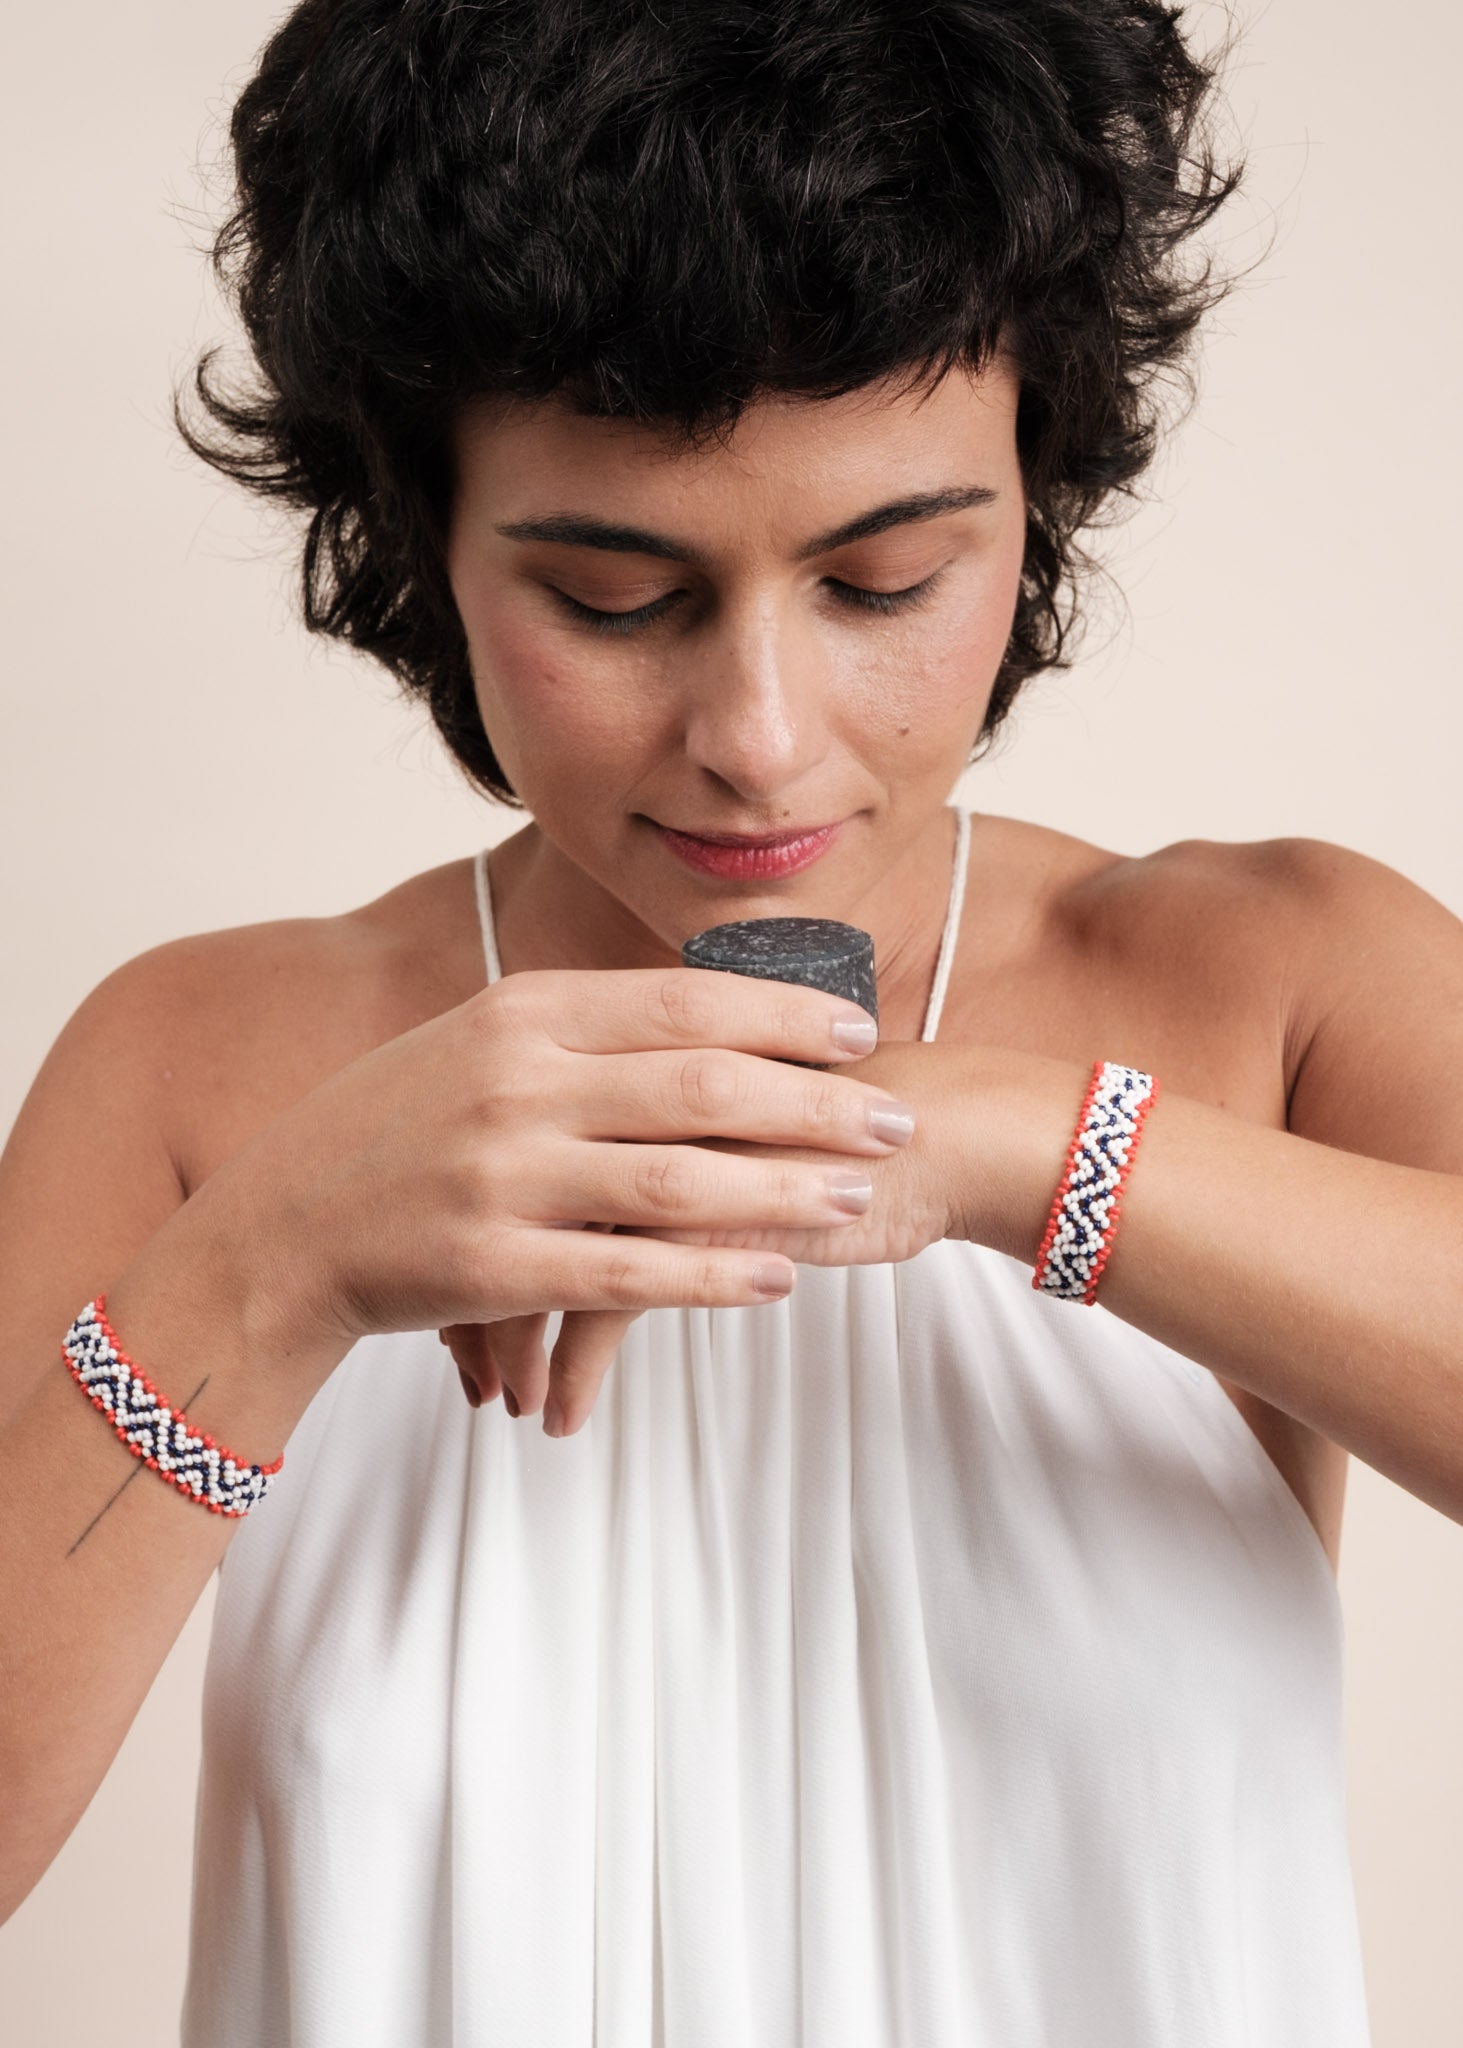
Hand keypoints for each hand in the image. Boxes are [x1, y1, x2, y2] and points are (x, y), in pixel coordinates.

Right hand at [209, 961, 918, 1408]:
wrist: (278, 1229)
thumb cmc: (394, 1129)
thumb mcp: (475, 1043)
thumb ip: (581, 1029)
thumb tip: (707, 1013)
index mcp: (520, 1015)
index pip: (682, 1003)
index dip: (784, 1016)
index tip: (860, 1031)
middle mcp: (515, 1085)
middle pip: (702, 1086)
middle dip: (815, 1103)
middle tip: (896, 1118)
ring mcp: (502, 1179)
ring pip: (678, 1181)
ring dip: (784, 1191)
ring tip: (859, 1199)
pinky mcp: (492, 1270)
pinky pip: (628, 1276)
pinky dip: (711, 1277)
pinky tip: (776, 1278)